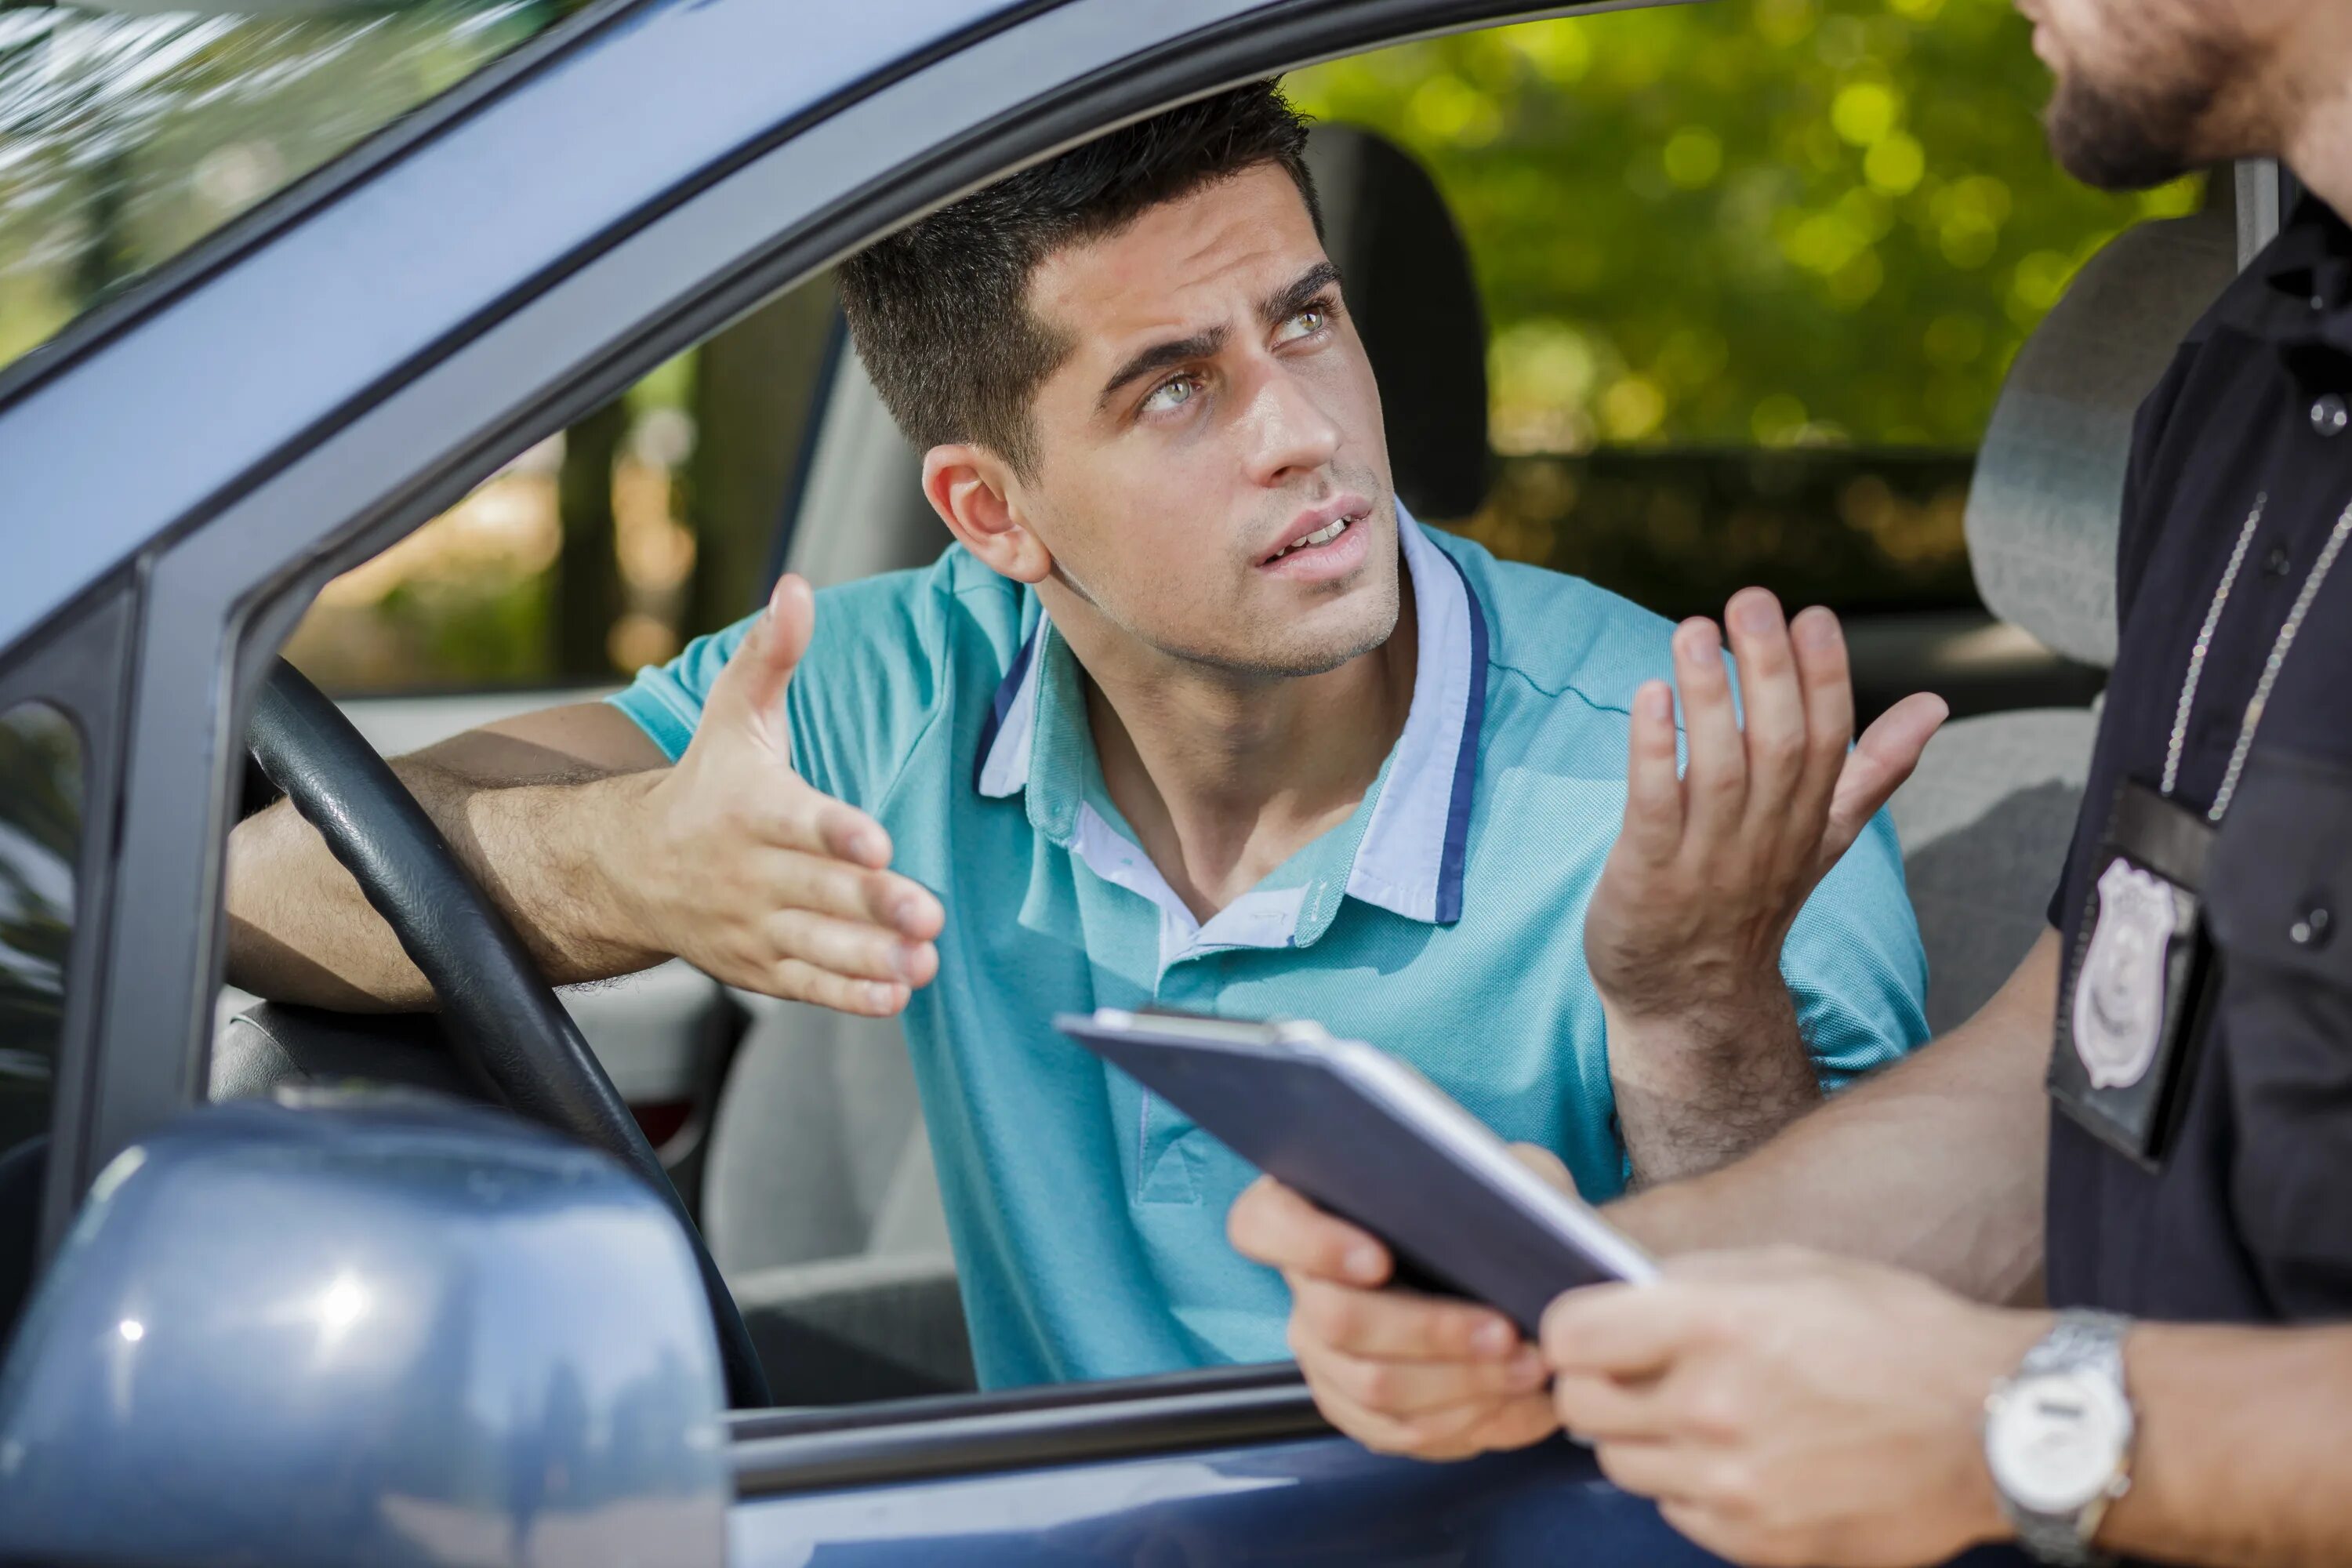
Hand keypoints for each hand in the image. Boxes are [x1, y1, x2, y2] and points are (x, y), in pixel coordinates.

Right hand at [616, 574, 943, 1013]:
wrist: (628, 869)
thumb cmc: (706, 783)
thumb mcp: (733, 716)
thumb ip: (770, 656)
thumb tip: (797, 589)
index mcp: (750, 808)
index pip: (797, 822)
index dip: (835, 835)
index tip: (875, 844)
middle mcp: (749, 873)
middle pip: (817, 892)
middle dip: (873, 905)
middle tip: (927, 913)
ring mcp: (755, 926)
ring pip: (817, 947)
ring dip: (871, 958)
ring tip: (923, 962)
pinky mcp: (761, 968)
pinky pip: (807, 987)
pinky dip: (849, 997)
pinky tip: (895, 996)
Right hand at [1227, 1148, 1573, 1459]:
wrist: (1511, 1267)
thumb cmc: (1493, 1205)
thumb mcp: (1495, 1170)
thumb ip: (1485, 1176)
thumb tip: (1492, 1209)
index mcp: (1306, 1206)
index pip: (1263, 1223)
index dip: (1311, 1245)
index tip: (1378, 1260)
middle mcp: (1302, 1283)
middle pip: (1336, 1319)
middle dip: (1430, 1331)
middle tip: (1503, 1331)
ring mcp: (1320, 1350)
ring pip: (1371, 1384)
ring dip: (1460, 1383)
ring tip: (1527, 1367)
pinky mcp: (1352, 1405)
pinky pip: (1394, 1430)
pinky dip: (1461, 1421)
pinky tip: (1512, 1401)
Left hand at [1543, 1248, 2047, 1567]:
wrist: (1992, 1426)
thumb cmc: (1895, 1331)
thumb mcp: (1791, 1268)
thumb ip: (1693, 1283)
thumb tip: (1620, 1294)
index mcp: (1712, 1325)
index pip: (1569, 1334)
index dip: (1572, 1330)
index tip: (1592, 1331)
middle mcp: (1710, 1409)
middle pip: (1579, 1409)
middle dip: (1597, 1386)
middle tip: (1638, 1376)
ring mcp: (1732, 1486)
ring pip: (1621, 1466)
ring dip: (1645, 1440)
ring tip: (1705, 1417)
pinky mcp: (1758, 1543)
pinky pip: (1677, 1513)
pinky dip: (1694, 1490)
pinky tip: (1747, 1461)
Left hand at [1585, 590, 1945, 1026]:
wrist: (1691, 1003)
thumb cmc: (1748, 904)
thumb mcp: (1821, 839)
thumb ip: (1872, 772)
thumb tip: (1934, 706)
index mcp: (1807, 821)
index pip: (1827, 741)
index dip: (1824, 677)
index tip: (1814, 614)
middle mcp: (1764, 838)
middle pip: (1778, 746)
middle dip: (1768, 671)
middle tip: (1752, 600)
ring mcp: (1707, 861)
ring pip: (1718, 771)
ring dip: (1707, 698)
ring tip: (1694, 631)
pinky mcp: (1648, 878)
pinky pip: (1655, 810)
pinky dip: (1652, 752)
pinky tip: (1647, 696)